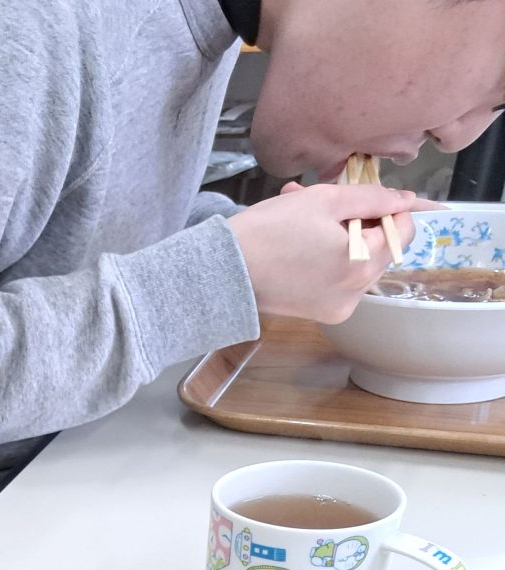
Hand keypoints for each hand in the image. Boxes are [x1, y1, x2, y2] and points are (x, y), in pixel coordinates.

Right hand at [229, 181, 438, 323]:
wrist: (221, 271)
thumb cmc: (268, 231)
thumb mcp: (325, 200)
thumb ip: (372, 198)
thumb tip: (405, 200)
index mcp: (362, 263)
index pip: (403, 230)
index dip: (388, 209)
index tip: (361, 201)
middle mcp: (356, 292)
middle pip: (382, 249)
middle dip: (361, 224)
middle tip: (326, 208)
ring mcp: (339, 307)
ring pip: (360, 263)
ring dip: (343, 239)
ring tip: (307, 223)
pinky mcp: (321, 313)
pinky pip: (340, 280)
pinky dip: (329, 260)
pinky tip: (302, 246)